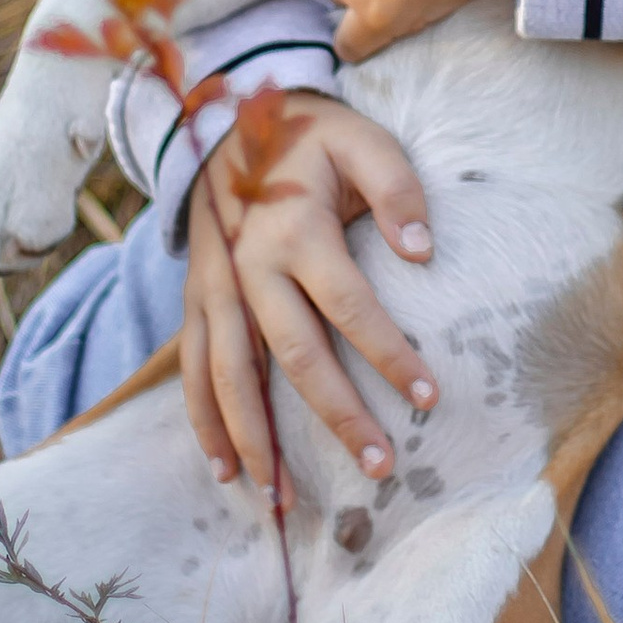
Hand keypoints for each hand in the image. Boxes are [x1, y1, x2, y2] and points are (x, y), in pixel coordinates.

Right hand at [180, 92, 437, 509]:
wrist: (225, 124)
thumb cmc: (311, 140)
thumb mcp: (361, 141)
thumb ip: (397, 188)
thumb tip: (422, 251)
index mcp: (296, 230)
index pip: (350, 306)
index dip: (389, 353)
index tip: (429, 395)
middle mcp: (249, 268)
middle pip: (294, 356)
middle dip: (336, 416)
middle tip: (379, 466)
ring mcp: (215, 289)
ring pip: (232, 377)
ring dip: (258, 440)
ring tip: (285, 499)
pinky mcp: (195, 302)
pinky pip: (193, 370)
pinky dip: (204, 422)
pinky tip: (225, 469)